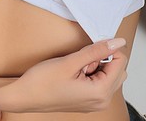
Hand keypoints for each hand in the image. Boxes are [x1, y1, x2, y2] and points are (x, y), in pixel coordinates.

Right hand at [2, 38, 126, 112]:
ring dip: (97, 65)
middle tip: (82, 59)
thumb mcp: (71, 62)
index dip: (108, 49)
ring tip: (78, 66)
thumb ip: (96, 51)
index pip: (121, 62)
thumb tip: (118, 42)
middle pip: (118, 69)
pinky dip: (92, 72)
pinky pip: (100, 81)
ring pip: (109, 74)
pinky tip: (76, 72)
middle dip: (103, 58)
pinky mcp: (88, 100)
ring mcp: (95, 102)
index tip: (91, 46)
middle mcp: (102, 101)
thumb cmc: (43, 82)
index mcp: (100, 93)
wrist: (24, 96)